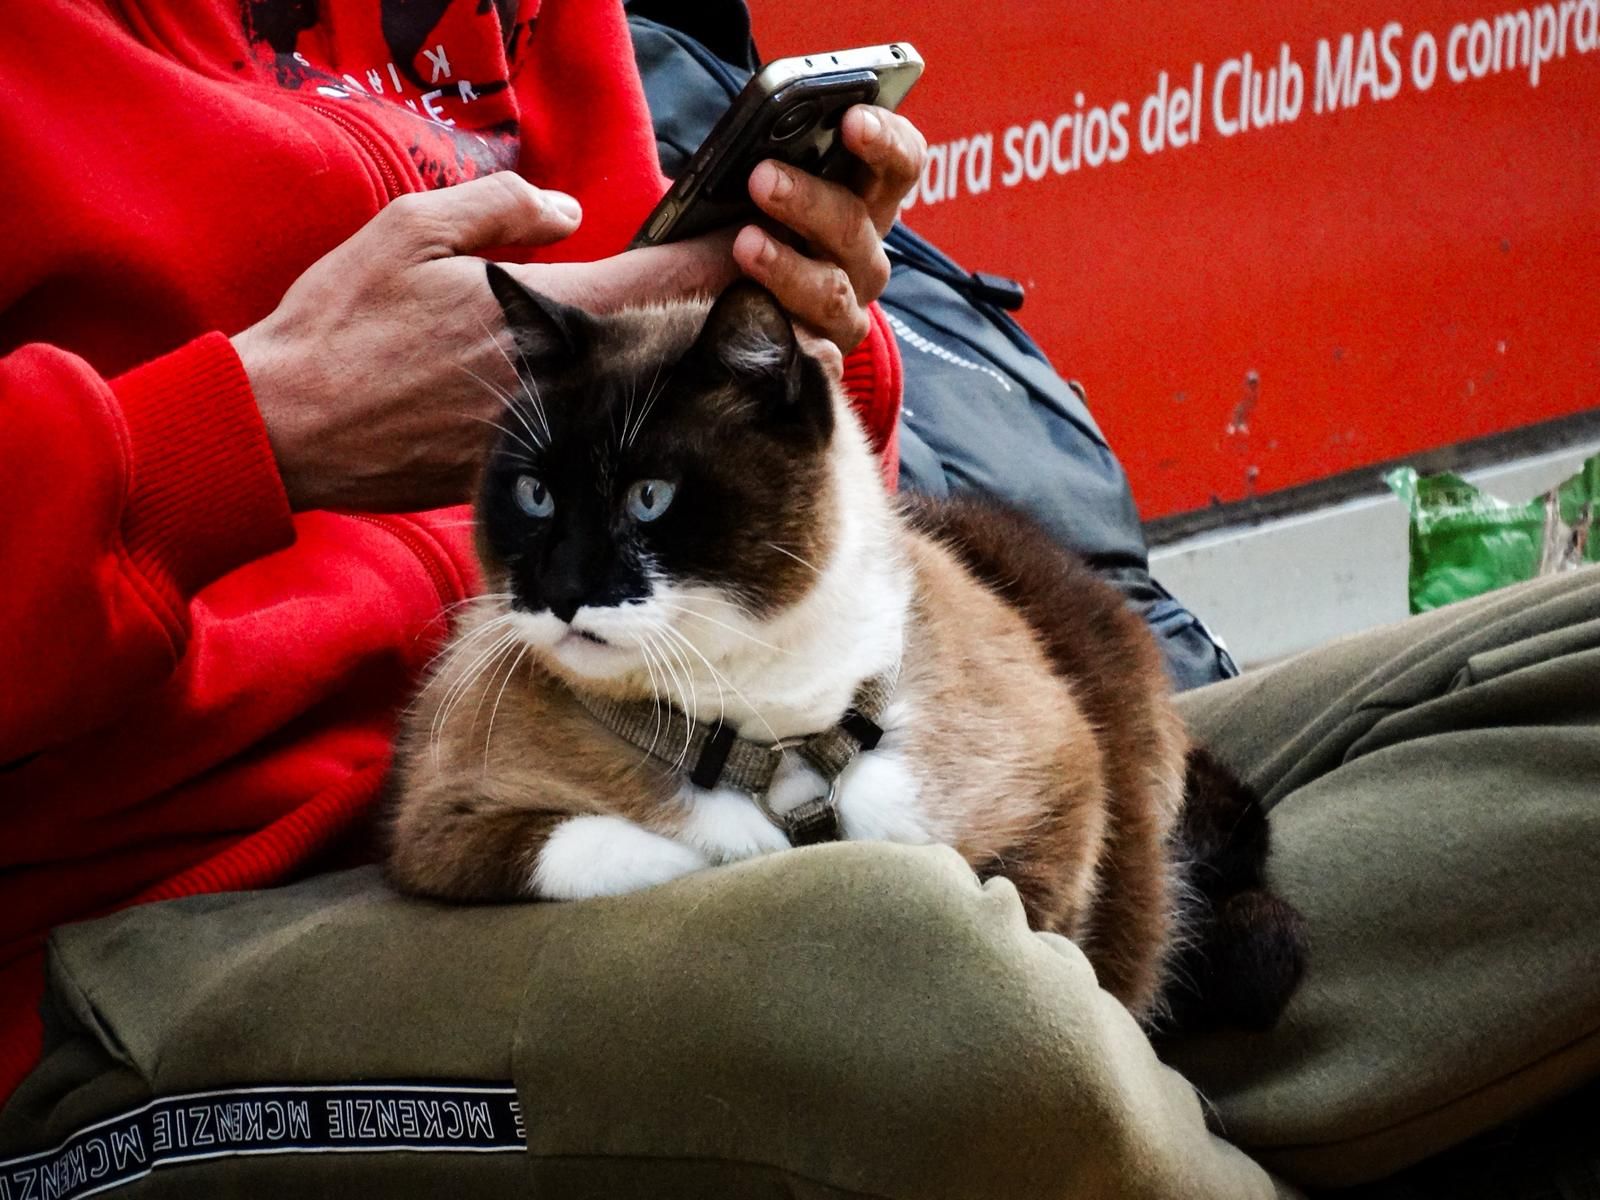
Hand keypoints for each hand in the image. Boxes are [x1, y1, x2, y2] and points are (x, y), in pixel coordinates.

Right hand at [233, 172, 736, 512]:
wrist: (291, 426)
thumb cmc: (341, 322)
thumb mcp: (411, 228)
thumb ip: (502, 206)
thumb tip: (568, 211)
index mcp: (543, 308)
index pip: (664, 279)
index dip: (719, 261)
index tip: (748, 249)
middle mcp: (558, 374)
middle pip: (660, 342)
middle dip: (697, 320)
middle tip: (728, 301)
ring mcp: (544, 427)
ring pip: (626, 393)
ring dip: (653, 372)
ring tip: (670, 351)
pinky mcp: (521, 464)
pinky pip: (578, 430)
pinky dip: (599, 411)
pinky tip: (597, 401)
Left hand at [734, 105, 926, 353]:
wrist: (696, 304)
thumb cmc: (728, 228)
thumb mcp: (740, 186)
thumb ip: (762, 159)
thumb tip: (755, 140)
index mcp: (862, 198)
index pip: (900, 164)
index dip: (885, 141)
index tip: (851, 120)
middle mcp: (862, 256)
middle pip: (856, 224)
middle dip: (809, 199)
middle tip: (761, 178)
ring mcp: (845, 312)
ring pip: (832, 291)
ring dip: (788, 266)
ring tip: (744, 244)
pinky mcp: (821, 361)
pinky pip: (819, 359)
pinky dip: (794, 343)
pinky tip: (765, 324)